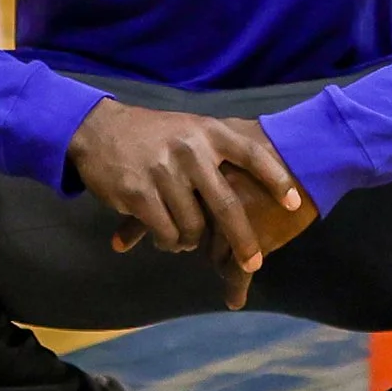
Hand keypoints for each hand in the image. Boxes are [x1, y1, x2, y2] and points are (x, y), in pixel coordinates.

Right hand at [68, 101, 314, 309]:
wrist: (96, 129)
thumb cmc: (151, 134)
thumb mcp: (188, 128)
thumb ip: (218, 147)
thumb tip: (262, 165)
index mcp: (206, 132)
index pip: (251, 154)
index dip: (275, 179)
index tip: (295, 202)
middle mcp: (189, 150)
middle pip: (226, 204)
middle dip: (243, 239)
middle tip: (253, 262)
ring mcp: (163, 172)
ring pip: (192, 226)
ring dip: (191, 242)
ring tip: (185, 240)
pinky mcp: (138, 193)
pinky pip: (165, 233)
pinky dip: (168, 243)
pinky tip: (165, 239)